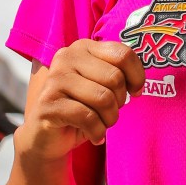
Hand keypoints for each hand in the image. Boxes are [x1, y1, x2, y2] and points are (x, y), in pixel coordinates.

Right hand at [18, 40, 145, 160]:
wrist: (47, 137)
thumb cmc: (81, 108)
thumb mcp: (102, 86)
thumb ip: (119, 74)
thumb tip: (138, 84)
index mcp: (83, 47)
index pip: (123, 54)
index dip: (137, 76)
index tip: (134, 92)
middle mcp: (66, 57)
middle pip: (115, 78)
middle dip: (119, 102)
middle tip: (109, 112)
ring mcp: (55, 79)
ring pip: (103, 99)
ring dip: (109, 119)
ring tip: (101, 124)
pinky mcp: (48, 104)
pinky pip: (88, 118)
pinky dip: (97, 132)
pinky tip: (94, 136)